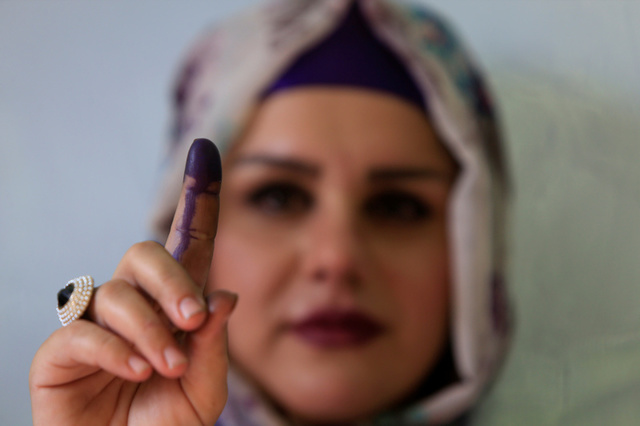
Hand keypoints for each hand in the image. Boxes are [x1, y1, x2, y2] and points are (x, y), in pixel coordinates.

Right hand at [30, 139, 234, 425]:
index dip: (198, 198)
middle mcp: (133, 306)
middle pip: (144, 253)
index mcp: (174, 309)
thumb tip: (225, 295)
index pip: (188, 246)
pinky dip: (114, 348)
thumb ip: (214, 344)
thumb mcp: (204, 388)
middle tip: (192, 319)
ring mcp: (95, 326)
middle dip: (172, 280)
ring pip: (116, 292)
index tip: (206, 149)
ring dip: (149, 328)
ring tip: (168, 365)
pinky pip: (82, 329)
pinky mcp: (60, 353)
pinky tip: (136, 370)